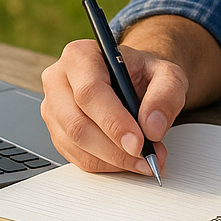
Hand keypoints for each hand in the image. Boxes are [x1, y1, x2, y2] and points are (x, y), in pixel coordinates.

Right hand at [40, 14, 220, 174]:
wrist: (133, 80)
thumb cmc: (143, 73)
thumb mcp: (167, 74)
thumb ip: (166, 95)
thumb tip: (152, 127)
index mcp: (80, 55)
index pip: (89, 92)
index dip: (113, 121)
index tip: (138, 142)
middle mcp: (59, 80)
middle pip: (77, 124)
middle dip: (115, 148)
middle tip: (147, 156)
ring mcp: (53, 109)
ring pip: (76, 145)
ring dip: (114, 160)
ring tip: (145, 159)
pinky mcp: (57, 133)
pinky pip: (78, 158)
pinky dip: (107, 165)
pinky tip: (128, 159)